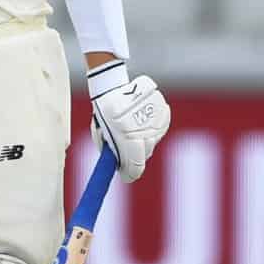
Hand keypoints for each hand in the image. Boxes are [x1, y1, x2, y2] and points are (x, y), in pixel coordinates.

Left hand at [87, 62, 169, 181]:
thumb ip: (111, 153)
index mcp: (126, 135)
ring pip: (153, 141)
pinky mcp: (163, 110)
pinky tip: (140, 123)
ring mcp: (155, 119)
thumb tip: (119, 168)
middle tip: (127, 154)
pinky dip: (151, 130)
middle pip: (146, 154)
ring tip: (132, 131)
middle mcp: (143, 128)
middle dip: (136, 157)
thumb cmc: (103, 113)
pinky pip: (159, 130)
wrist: (112, 86)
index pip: (135, 165)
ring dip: (144, 142)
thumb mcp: (101, 135)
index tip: (127, 177)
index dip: (130, 174)